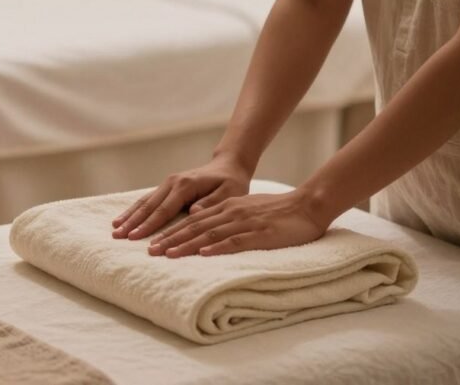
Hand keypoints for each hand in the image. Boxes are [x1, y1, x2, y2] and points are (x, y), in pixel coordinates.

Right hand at [112, 156, 251, 240]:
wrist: (228, 166)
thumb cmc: (231, 182)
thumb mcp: (230, 192)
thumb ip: (212, 203)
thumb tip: (194, 212)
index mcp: (186, 185)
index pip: (164, 209)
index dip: (149, 225)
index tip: (136, 238)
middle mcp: (173, 182)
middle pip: (149, 205)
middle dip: (133, 222)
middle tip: (118, 236)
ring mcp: (168, 183)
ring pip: (144, 201)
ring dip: (129, 216)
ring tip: (114, 229)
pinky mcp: (166, 187)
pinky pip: (147, 200)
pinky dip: (134, 210)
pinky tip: (123, 219)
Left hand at [147, 189, 327, 257]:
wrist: (308, 205)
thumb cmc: (278, 211)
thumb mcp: (246, 210)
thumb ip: (226, 218)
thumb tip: (205, 233)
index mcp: (226, 207)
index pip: (192, 220)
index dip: (171, 231)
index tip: (154, 242)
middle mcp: (230, 212)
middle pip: (194, 226)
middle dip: (170, 238)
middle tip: (150, 251)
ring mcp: (244, 222)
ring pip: (209, 233)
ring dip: (187, 244)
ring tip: (168, 254)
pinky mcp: (259, 233)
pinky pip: (235, 240)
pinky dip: (217, 247)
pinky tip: (204, 253)